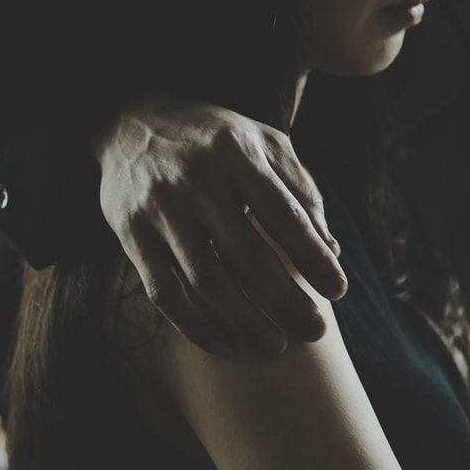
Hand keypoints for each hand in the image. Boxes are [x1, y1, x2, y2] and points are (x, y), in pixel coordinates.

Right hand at [92, 92, 347, 358]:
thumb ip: (300, 190)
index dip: (312, 256)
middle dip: (286, 299)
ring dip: (244, 320)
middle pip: (247, 255)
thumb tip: (331, 248)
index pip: (283, 214)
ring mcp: (160, 209)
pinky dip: (195, 325)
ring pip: (206, 279)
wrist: (131, 121)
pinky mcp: (131, 234)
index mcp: (237, 154)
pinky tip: (225, 346)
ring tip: (275, 347)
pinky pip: (164, 290)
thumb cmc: (217, 138)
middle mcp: (197, 181)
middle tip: (314, 330)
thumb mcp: (265, 142)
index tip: (338, 291)